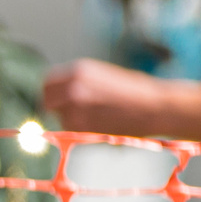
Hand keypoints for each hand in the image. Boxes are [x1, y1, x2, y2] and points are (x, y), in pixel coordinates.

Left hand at [41, 59, 179, 140]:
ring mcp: (75, 107)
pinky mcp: (81, 126)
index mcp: (79, 70)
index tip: (56, 102)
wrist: (154, 107)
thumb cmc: (134, 92)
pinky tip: (100, 125)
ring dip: (71, 121)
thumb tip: (60, 95)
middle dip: (56, 109)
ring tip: (97, 118)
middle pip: (46, 101)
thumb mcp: (102, 76)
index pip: (47, 83)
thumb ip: (79, 83)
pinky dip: (81, 131)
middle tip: (71, 115)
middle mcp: (72, 86)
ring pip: (59, 118)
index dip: (51, 94)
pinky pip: (70, 132)